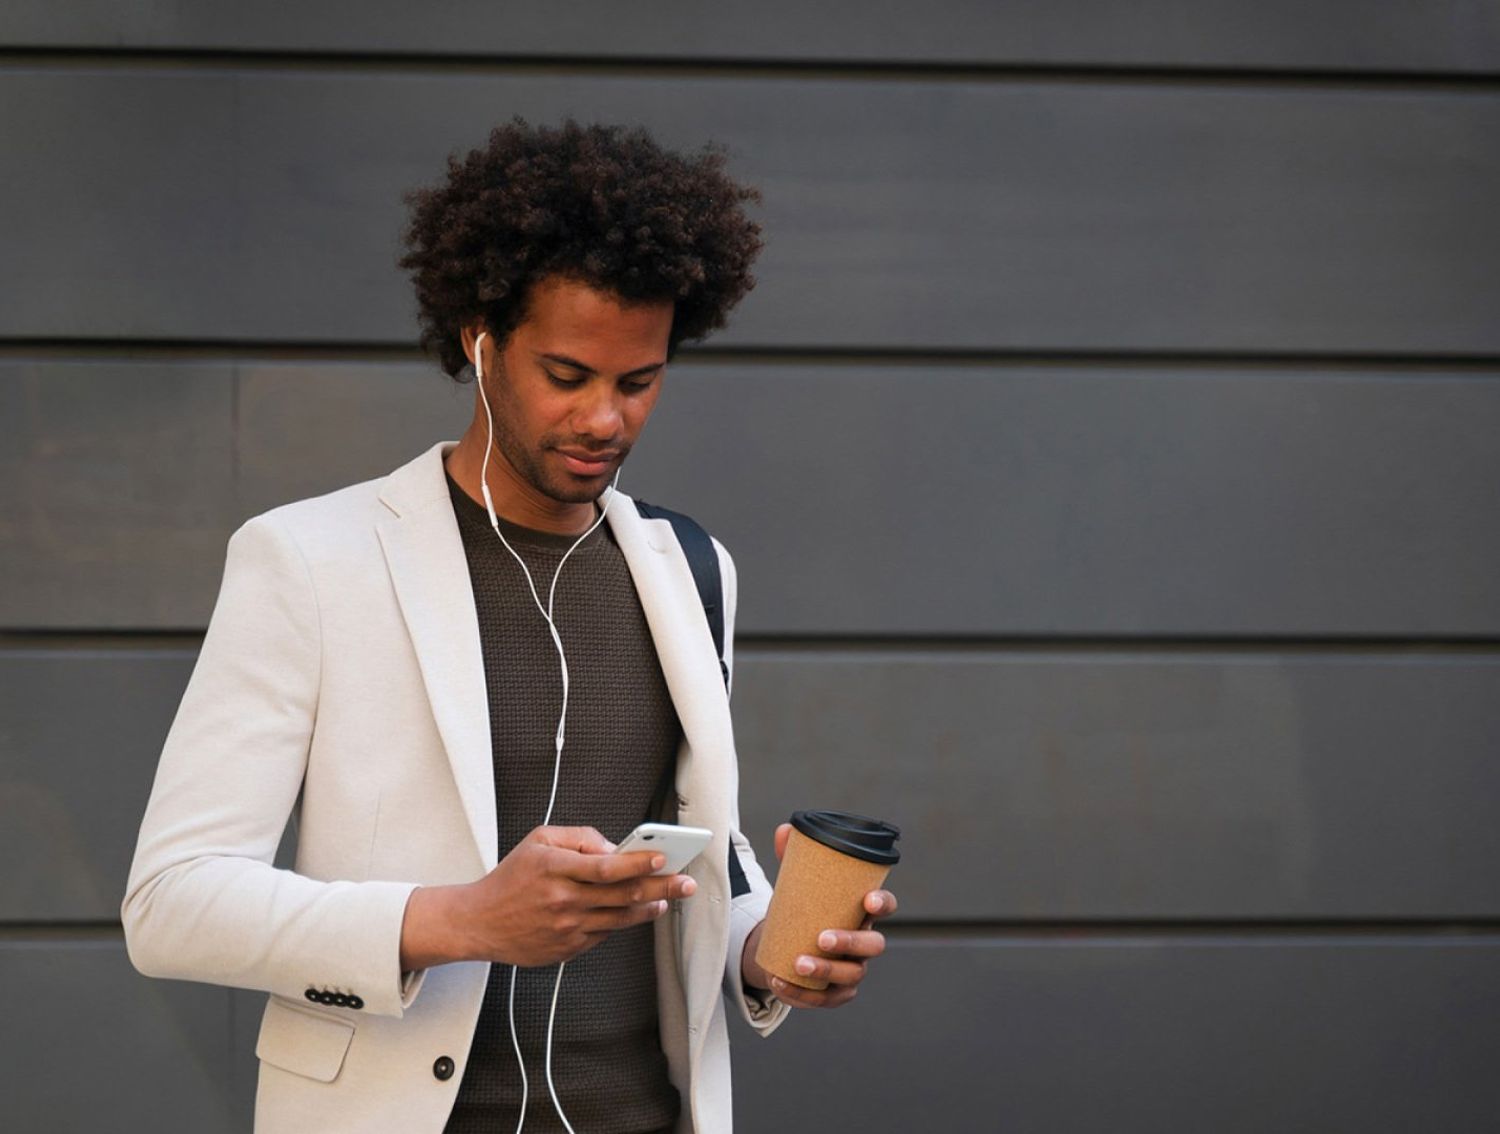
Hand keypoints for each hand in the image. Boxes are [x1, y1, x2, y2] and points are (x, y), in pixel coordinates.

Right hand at [400, 825, 696, 969]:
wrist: (480, 922)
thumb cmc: (511, 877)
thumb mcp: (538, 840)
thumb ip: (578, 837)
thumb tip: (613, 847)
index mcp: (555, 868)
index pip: (605, 866)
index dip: (638, 863)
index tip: (662, 857)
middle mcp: (563, 900)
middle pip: (622, 895)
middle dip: (660, 887)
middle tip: (686, 882)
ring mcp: (566, 928)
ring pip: (620, 919)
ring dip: (649, 908)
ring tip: (667, 898)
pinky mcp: (567, 948)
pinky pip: (604, 934)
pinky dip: (624, 923)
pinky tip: (639, 913)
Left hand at [740, 822, 897, 1008]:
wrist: (788, 945)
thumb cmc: (804, 910)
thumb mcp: (798, 884)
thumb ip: (794, 857)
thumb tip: (786, 829)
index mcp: (862, 912)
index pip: (885, 905)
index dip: (883, 903)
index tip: (869, 900)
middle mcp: (865, 942)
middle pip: (873, 945)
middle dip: (850, 942)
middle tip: (821, 938)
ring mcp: (853, 970)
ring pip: (851, 974)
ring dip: (826, 970)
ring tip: (797, 963)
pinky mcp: (836, 993)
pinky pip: (825, 998)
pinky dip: (802, 994)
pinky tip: (781, 983)